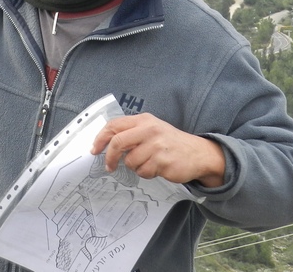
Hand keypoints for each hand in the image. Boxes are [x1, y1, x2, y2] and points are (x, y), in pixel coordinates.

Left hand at [91, 113, 225, 187]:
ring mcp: (156, 145)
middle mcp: (149, 129)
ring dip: (135, 167)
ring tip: (148, 163)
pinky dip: (146, 173)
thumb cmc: (170, 142)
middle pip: (117, 142)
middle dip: (109, 157)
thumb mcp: (152, 129)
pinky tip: (157, 168)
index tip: (95, 149)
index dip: (100, 138)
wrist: (198, 153)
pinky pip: (143, 172)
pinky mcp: (162, 161)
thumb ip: (132, 133)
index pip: (114, 125)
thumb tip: (107, 144)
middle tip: (109, 166)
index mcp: (144, 120)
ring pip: (130, 161)